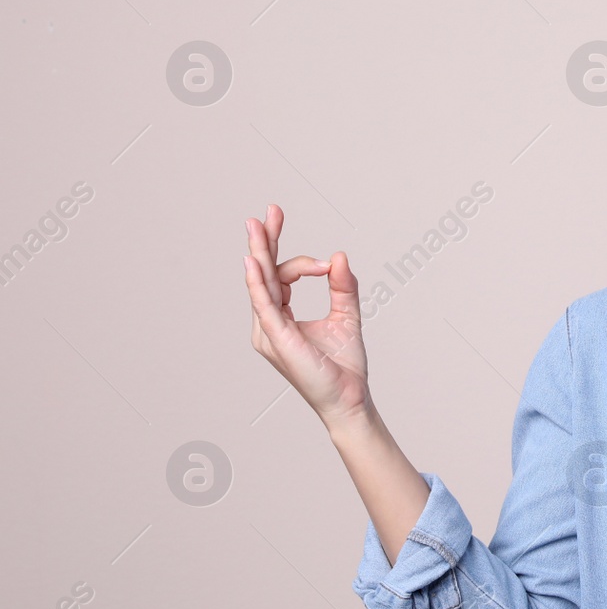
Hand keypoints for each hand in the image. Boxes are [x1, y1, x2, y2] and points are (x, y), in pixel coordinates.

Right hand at [243, 204, 372, 424]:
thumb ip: (342, 286)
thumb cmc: (343, 364)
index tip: (326, 262)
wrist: (350, 397)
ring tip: (257, 225)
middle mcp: (269, 322)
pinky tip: (254, 262)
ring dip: (260, 252)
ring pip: (262, 283)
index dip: (301, 262)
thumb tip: (339, 256)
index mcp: (282, 317)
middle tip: (270, 211)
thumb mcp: (347, 315)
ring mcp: (269, 331)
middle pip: (264, 273)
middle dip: (266, 241)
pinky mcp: (277, 338)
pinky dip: (258, 282)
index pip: (280, 277)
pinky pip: (264, 304)